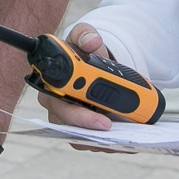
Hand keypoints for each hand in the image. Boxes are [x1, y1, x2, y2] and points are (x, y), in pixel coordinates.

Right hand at [33, 25, 122, 144]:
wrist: (95, 66)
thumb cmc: (84, 53)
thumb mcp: (85, 38)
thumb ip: (86, 34)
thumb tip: (91, 42)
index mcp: (51, 86)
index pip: (59, 105)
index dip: (78, 115)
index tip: (101, 117)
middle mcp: (56, 108)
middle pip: (71, 128)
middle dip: (94, 131)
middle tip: (116, 127)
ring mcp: (68, 123)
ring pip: (84, 138)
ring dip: (105, 139)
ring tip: (127, 134)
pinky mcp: (82, 132)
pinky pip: (94, 143)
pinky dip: (111, 143)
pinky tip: (127, 137)